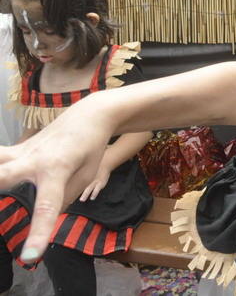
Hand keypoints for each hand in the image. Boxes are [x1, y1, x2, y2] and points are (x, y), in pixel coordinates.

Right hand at [0, 105, 112, 262]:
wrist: (88, 116)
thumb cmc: (91, 148)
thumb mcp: (87, 175)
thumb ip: (64, 198)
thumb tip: (44, 216)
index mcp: (57, 169)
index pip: (47, 206)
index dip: (39, 231)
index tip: (31, 255)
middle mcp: (34, 160)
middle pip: (3, 176)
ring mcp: (22, 152)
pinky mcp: (16, 149)